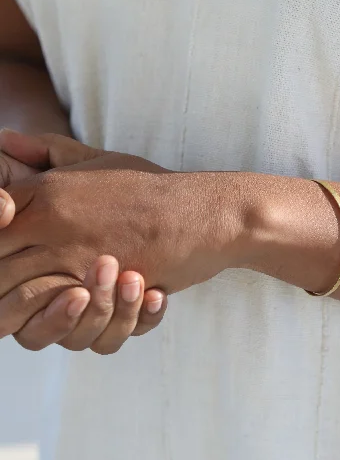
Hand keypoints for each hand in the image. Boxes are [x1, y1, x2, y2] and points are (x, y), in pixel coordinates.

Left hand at [0, 130, 167, 352]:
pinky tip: (72, 312)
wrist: (200, 213)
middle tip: (11, 292)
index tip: (8, 255)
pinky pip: (60, 317)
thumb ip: (48, 150)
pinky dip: (59, 322)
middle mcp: (52, 223)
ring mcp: (74, 258)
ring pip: (19, 300)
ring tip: (43, 306)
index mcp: (46, 191)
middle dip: (0, 286)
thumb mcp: (97, 158)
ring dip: (24, 311)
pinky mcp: (99, 289)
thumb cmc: (150, 185)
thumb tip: (4, 137)